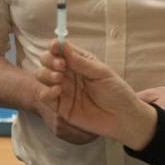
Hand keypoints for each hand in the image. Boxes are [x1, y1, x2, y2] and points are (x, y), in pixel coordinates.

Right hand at [36, 40, 156, 149]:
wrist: (122, 118)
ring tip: (59, 78)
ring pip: (41, 76)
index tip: (55, 46)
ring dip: (46, 74)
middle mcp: (68, 74)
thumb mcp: (101, 73)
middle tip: (61, 65)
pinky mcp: (59, 106)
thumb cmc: (117, 92)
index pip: (61, 50)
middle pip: (46, 60)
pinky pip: (44, 96)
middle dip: (49, 59)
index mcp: (79, 62)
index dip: (55, 46)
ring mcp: (62, 89)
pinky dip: (46, 91)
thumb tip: (63, 45)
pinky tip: (57, 90)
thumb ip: (81, 62)